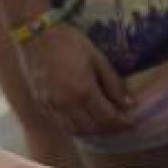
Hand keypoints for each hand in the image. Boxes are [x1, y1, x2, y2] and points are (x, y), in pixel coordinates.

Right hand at [19, 23, 133, 134]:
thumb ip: (113, 83)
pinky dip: (75, 128)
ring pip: (76, 130)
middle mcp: (67, 103)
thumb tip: (129, 104)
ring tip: (102, 124)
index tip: (132, 121)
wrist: (35, 35)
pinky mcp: (41, 103)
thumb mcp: (97, 58)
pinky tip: (82, 121)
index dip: (123, 123)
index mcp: (84, 91)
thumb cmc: (69, 42)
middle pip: (93, 128)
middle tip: (120, 124)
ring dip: (92, 131)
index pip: (108, 118)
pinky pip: (60, 124)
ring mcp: (52, 105)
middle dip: (110, 129)